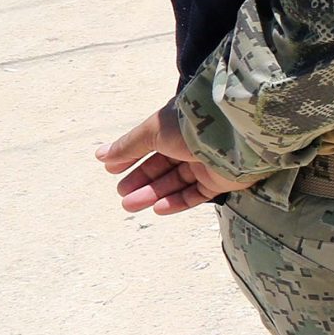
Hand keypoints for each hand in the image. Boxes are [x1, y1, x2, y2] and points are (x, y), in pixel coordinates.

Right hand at [97, 103, 244, 215]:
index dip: (131, 157)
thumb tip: (102, 155)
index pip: (150, 143)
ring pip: (176, 182)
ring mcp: (207, 163)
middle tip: (122, 194)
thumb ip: (129, 145)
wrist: (231, 134)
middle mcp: (193, 144)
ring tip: (129, 205)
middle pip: (163, 166)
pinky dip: (177, 202)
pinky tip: (158, 209)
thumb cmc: (190, 125)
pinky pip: (196, 194)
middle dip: (141, 181)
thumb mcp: (152, 131)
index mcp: (177, 126)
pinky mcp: (221, 181)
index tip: (111, 171)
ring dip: (153, 194)